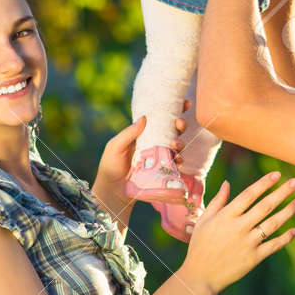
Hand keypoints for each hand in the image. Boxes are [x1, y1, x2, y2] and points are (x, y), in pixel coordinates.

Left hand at [91, 101, 191, 225]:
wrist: (112, 191)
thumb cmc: (110, 166)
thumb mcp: (115, 147)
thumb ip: (128, 133)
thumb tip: (145, 117)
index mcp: (143, 135)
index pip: (160, 120)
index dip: (173, 110)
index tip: (184, 103)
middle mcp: (154, 144)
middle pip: (173, 131)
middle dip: (180, 125)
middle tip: (179, 123)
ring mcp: (160, 158)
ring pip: (177, 146)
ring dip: (180, 142)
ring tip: (175, 144)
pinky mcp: (163, 171)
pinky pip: (176, 164)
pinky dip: (180, 160)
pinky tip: (178, 160)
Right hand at [178, 171, 294, 294]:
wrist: (201, 275)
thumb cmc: (200, 246)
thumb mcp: (204, 220)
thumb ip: (218, 201)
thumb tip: (227, 183)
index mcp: (226, 216)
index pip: (249, 194)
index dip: (264, 183)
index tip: (277, 174)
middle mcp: (239, 227)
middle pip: (265, 206)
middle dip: (282, 192)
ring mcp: (248, 243)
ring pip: (272, 224)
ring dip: (288, 212)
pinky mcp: (254, 258)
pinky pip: (273, 245)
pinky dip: (285, 238)